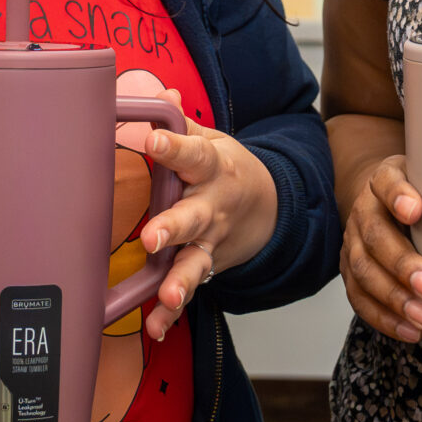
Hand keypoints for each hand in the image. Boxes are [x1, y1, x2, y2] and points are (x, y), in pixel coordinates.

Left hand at [132, 99, 278, 340]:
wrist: (271, 207)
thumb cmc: (226, 169)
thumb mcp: (212, 142)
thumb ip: (182, 125)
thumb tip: (162, 93)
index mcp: (212, 169)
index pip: (192, 155)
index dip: (173, 147)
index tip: (152, 139)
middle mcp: (212, 207)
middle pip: (192, 218)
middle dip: (173, 228)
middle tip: (151, 238)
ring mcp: (211, 241)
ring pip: (195, 263)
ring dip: (180, 281)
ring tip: (166, 296)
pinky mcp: (207, 266)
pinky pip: (191, 291)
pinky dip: (172, 314)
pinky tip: (156, 327)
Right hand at [340, 154, 421, 342]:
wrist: (382, 203)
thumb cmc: (421, 197)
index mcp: (385, 181)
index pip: (385, 181)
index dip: (397, 196)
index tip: (415, 211)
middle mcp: (365, 210)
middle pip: (375, 235)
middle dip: (403, 265)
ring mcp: (353, 242)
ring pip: (364, 272)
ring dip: (395, 299)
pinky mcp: (350, 271)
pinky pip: (359, 297)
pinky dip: (384, 317)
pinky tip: (409, 329)